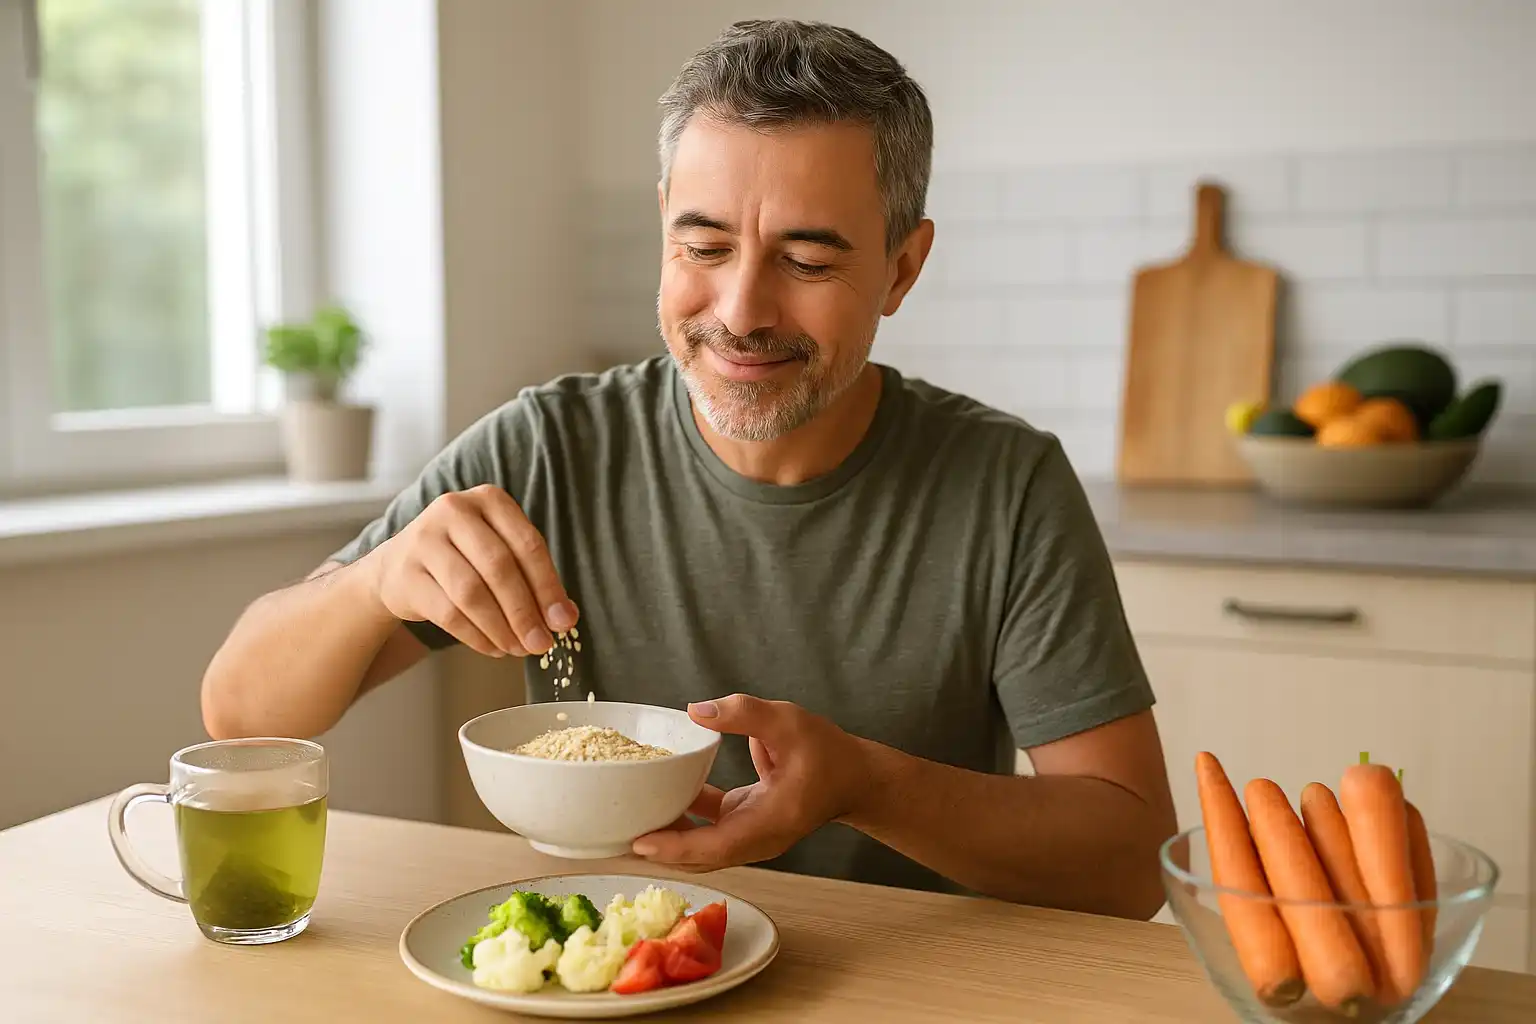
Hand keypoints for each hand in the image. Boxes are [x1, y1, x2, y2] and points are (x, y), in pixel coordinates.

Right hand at [361, 484, 576, 657]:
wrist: (397, 566)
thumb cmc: (464, 558)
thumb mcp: (499, 553)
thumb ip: (533, 579)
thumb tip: (565, 618)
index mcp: (489, 499)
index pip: (528, 544)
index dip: (548, 586)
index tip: (564, 621)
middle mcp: (454, 510)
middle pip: (499, 567)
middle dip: (525, 612)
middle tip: (541, 644)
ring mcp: (424, 539)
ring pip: (472, 592)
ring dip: (501, 629)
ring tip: (518, 650)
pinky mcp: (405, 574)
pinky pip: (448, 613)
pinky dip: (476, 636)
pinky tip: (493, 648)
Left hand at [629, 694, 871, 871]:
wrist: (855, 777)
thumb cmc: (827, 752)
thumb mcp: (789, 721)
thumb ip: (744, 714)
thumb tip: (695, 711)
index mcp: (769, 823)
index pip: (716, 845)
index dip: (676, 847)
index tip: (640, 843)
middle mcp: (756, 838)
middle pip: (699, 856)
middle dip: (657, 851)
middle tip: (610, 841)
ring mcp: (749, 833)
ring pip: (699, 846)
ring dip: (665, 838)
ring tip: (621, 825)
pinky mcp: (744, 821)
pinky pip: (706, 827)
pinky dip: (682, 819)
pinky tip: (656, 798)